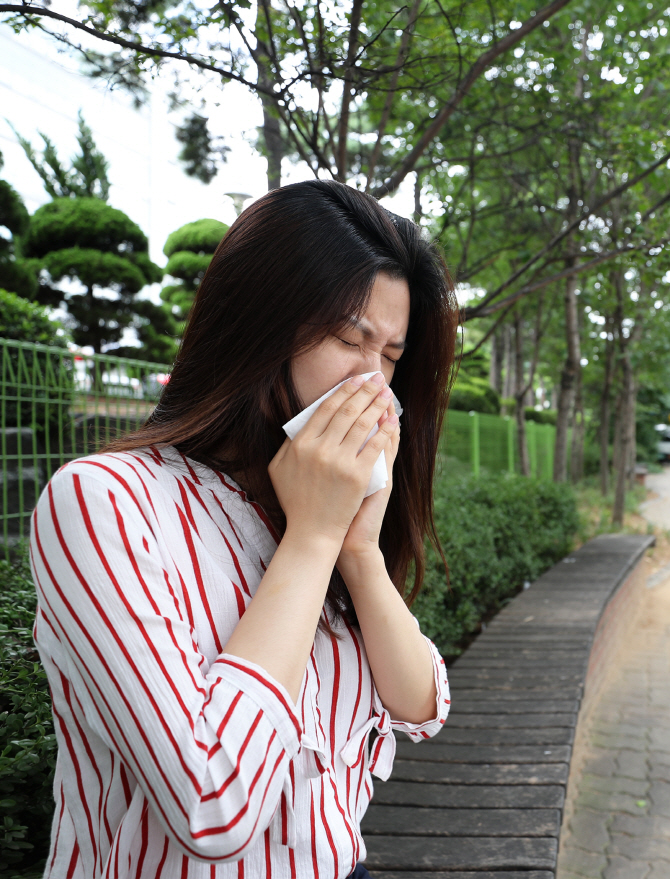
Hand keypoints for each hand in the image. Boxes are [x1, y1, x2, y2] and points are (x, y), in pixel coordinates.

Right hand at [268, 374, 399, 548]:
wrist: (312, 533)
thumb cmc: (295, 502)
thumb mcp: (279, 470)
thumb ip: (288, 444)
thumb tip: (301, 423)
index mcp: (300, 444)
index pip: (325, 408)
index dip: (343, 390)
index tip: (356, 379)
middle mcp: (319, 449)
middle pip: (347, 411)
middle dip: (364, 390)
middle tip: (377, 378)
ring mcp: (339, 462)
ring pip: (363, 424)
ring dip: (377, 404)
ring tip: (387, 393)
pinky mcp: (357, 476)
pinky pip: (375, 446)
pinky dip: (385, 430)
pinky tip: (393, 419)